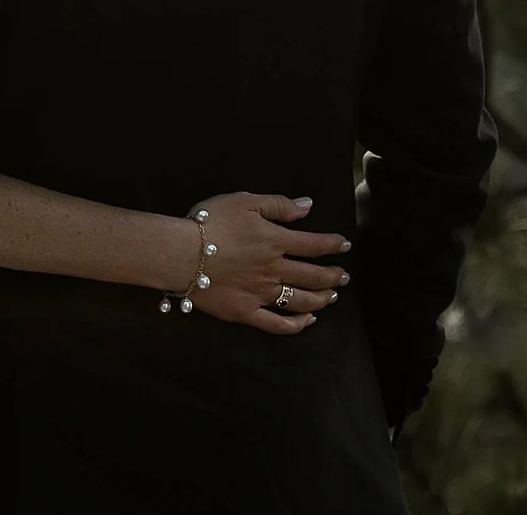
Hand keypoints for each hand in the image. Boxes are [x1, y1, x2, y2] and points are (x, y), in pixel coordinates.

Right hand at [178, 192, 350, 335]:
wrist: (181, 254)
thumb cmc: (210, 223)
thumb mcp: (244, 201)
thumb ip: (278, 205)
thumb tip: (307, 206)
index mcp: (275, 241)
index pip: (313, 244)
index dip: (333, 244)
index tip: (345, 245)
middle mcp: (274, 270)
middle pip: (312, 276)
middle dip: (333, 276)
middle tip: (344, 277)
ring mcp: (261, 294)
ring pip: (300, 300)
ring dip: (320, 299)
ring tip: (331, 297)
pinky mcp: (245, 312)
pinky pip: (276, 323)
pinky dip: (296, 324)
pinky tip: (307, 321)